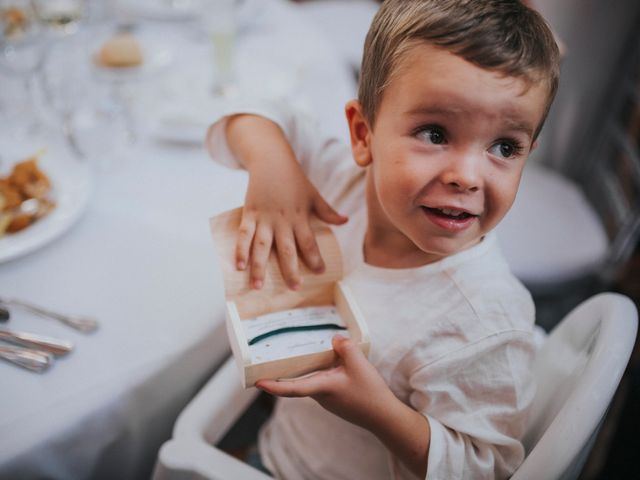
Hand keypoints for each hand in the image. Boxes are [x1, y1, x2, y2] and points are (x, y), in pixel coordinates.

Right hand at [227, 115, 346, 289]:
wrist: (271, 160)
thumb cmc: (294, 179)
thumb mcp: (313, 194)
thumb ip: (327, 211)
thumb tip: (346, 221)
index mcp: (300, 217)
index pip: (309, 242)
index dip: (315, 258)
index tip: (321, 272)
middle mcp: (282, 220)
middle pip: (286, 249)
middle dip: (290, 270)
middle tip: (294, 288)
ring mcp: (264, 218)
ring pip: (261, 247)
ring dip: (259, 267)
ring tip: (258, 287)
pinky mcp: (249, 214)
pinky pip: (244, 235)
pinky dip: (240, 250)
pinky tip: (238, 267)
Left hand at [257, 336, 430, 476]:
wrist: (384, 417)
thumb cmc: (370, 393)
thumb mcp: (359, 364)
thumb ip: (345, 347)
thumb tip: (334, 339)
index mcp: (322, 388)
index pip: (291, 388)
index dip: (273, 385)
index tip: (256, 382)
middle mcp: (321, 396)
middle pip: (297, 383)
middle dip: (283, 373)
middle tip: (268, 360)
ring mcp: (328, 400)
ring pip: (311, 382)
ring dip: (303, 370)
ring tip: (297, 352)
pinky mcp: (336, 399)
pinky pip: (322, 383)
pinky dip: (319, 372)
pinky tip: (327, 361)